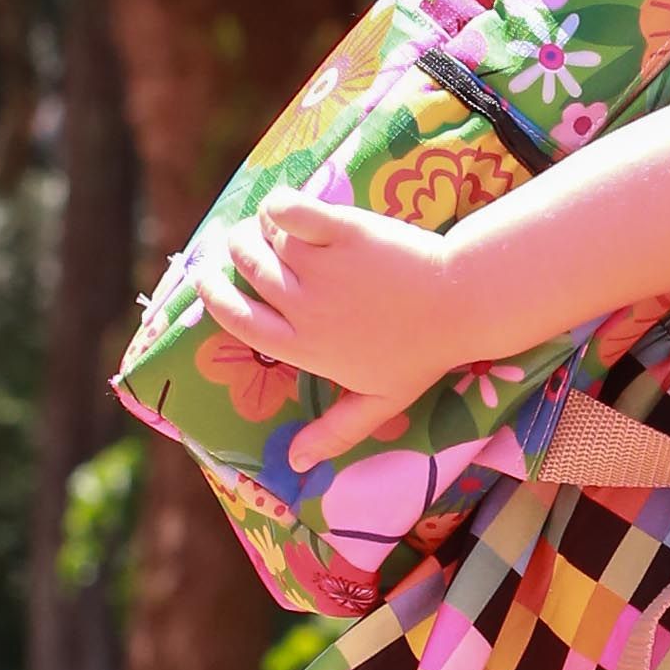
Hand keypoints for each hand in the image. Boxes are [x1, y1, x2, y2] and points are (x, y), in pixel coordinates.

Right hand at [194, 193, 473, 456]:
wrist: (464, 303)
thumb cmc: (422, 354)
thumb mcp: (379, 403)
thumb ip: (335, 431)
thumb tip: (296, 463)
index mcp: (304, 346)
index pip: (237, 319)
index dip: (213, 295)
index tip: (204, 277)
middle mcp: (304, 307)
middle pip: (246, 269)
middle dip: (235, 250)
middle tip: (241, 240)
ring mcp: (323, 267)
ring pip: (265, 237)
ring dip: (258, 227)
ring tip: (266, 224)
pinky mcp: (344, 231)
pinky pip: (291, 210)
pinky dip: (281, 205)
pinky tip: (285, 206)